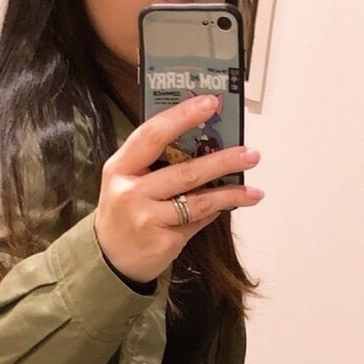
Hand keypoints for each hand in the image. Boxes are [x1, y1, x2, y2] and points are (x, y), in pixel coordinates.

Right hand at [95, 96, 263, 284]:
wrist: (109, 260)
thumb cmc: (123, 212)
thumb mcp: (126, 181)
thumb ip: (154, 162)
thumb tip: (202, 143)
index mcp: (120, 168)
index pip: (153, 135)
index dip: (182, 117)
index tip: (210, 103)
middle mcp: (132, 193)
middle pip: (185, 172)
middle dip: (222, 161)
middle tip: (250, 154)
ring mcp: (147, 220)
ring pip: (197, 201)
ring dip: (230, 194)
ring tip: (254, 191)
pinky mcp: (163, 242)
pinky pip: (196, 223)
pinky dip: (212, 213)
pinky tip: (224, 208)